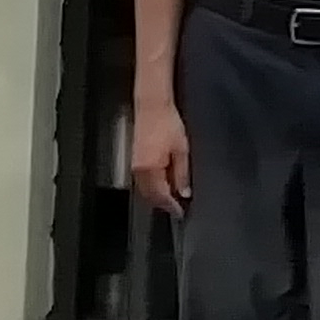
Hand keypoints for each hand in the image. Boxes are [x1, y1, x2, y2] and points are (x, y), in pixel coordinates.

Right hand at [130, 96, 191, 220]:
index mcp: (151, 169)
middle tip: (177, 208)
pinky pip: (142, 182)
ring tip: (172, 199)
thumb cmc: (168, 124)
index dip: (171, 206)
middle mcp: (139, 171)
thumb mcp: (181, 150)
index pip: (161, 196)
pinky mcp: (134, 161)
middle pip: (150, 196)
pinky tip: (163, 185)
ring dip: (157, 197)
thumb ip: (182, 173)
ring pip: (145, 191)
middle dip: (163, 204)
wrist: (152, 107)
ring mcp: (134, 166)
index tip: (181, 212)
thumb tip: (184, 191)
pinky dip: (152, 188)